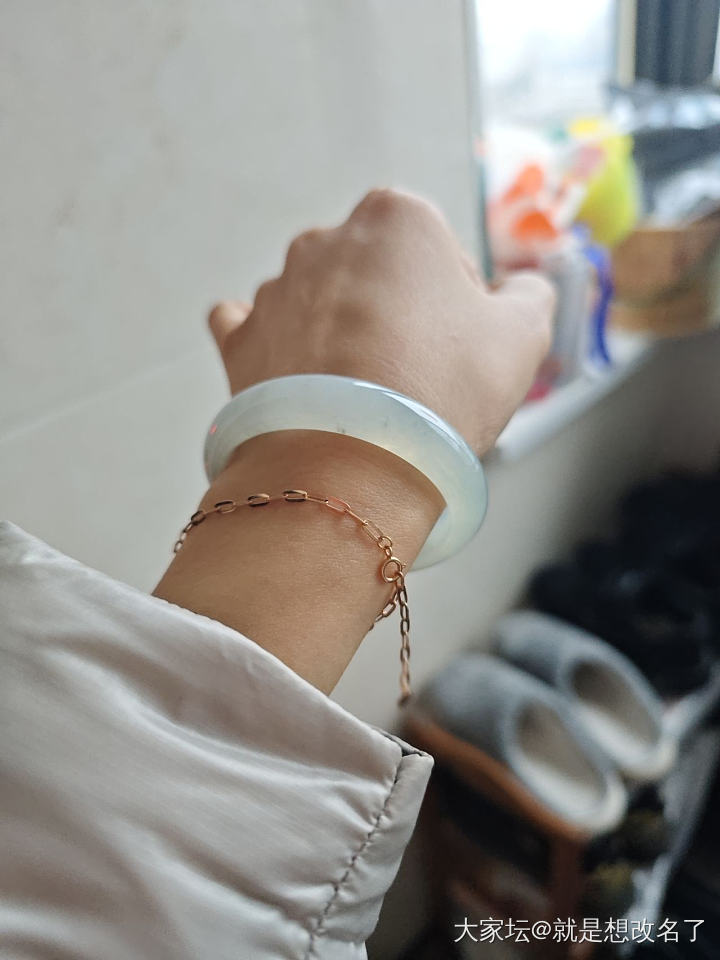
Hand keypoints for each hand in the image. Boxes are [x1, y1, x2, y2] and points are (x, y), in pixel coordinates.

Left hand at [156, 191, 554, 695]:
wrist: (350, 467)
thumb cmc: (442, 391)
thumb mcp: (523, 334)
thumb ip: (531, 293)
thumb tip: (521, 286)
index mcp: (396, 217)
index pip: (440, 253)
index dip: (459, 306)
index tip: (460, 351)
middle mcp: (325, 238)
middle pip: (377, 277)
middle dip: (396, 316)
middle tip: (417, 378)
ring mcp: (274, 289)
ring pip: (321, 304)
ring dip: (341, 336)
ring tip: (365, 398)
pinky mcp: (239, 340)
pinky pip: (254, 329)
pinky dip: (275, 347)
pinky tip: (294, 373)